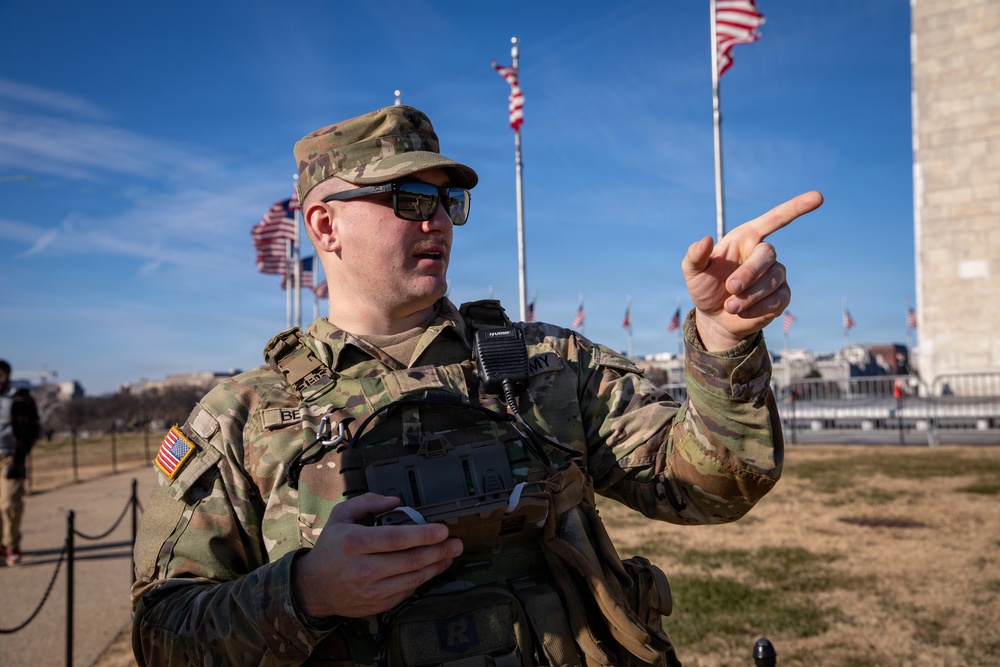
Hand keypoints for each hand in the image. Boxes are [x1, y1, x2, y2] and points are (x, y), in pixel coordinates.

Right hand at [291, 493, 461, 618]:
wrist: (314, 587)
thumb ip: (367, 502)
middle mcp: (363, 568)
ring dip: (436, 566)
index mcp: (354, 542)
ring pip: (413, 578)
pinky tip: (432, 569)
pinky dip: (422, 580)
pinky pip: (406, 592)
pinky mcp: (377, 605)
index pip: (395, 538)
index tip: (442, 530)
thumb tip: (395, 502)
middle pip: (410, 560)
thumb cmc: (331, 547)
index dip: (423, 534)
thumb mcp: (341, 516)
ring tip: (450, 555)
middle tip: (457, 543)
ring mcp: (371, 590)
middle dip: (439, 551)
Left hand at [682, 191, 822, 350]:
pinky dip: (757, 308)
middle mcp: (763, 253)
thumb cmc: (705, 287)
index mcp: (746, 239)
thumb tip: (705, 240)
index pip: (775, 219)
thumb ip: (695, 255)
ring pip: (773, 280)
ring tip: (730, 306)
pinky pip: (777, 300)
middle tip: (731, 287)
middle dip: (750, 272)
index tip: (818, 197)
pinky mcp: (782, 297)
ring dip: (750, 295)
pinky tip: (742, 312)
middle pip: (768, 254)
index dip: (796, 207)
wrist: (714, 317)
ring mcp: (775, 275)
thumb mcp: (693, 272)